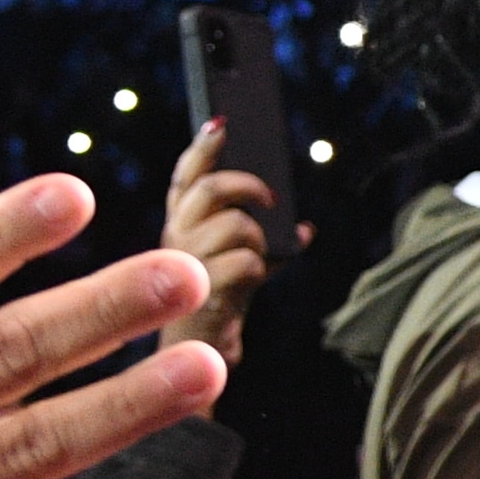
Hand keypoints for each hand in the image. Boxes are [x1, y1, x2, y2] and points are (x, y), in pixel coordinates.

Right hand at [158, 116, 300, 365]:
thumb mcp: (245, 263)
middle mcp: (174, 236)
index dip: (202, 147)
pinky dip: (263, 267)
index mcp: (180, 223)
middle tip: (272, 197)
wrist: (197, 357)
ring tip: (258, 256)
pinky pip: (247, 260)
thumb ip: (270, 241)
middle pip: (209, 187)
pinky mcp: (199, 287)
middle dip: (247, 185)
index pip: (186, 175)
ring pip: (236, 224)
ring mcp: (184, 261)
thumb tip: (304, 227)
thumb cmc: (221, 301)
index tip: (221, 121)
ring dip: (259, 238)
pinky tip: (255, 280)